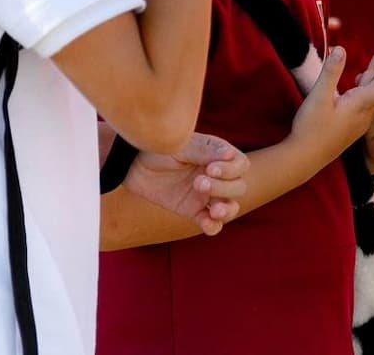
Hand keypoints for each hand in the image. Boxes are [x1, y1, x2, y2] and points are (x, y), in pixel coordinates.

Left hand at [123, 132, 249, 236]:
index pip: (241, 165)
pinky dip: (213, 226)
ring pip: (230, 207)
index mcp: (218, 156)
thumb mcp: (181, 147)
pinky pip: (211, 224)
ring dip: (226, 210)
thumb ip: (205, 152)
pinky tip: (206, 222)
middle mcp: (217, 176)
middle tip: (198, 183)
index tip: (210, 168)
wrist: (132, 164)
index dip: (231, 170)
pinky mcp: (194, 211)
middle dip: (223, 188)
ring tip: (214, 210)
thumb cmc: (158, 149)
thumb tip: (231, 154)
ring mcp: (206, 196)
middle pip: (238, 187)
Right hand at [290, 47, 373, 160]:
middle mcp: (365, 111)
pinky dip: (369, 82)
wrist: (304, 159)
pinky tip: (365, 76)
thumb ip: (331, 73)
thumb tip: (341, 48)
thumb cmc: (310, 129)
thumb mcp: (318, 97)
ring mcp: (359, 117)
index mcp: (362, 104)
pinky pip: (366, 97)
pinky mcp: (351, 120)